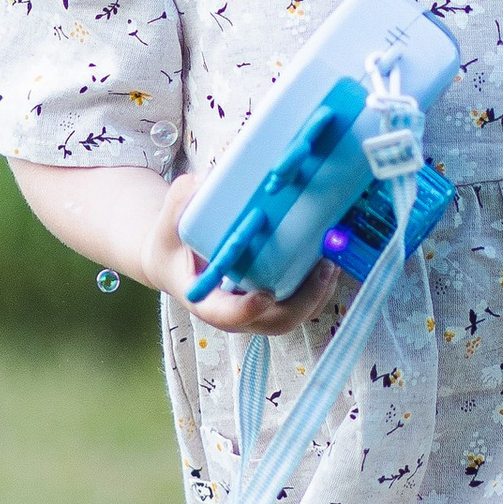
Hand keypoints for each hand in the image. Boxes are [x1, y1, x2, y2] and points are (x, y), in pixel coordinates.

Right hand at [150, 172, 339, 336]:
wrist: (176, 260)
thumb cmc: (172, 244)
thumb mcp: (168, 223)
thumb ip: (179, 203)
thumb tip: (201, 181)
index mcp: (205, 299)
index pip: (224, 314)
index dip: (244, 310)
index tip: (263, 296)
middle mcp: (235, 312)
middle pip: (274, 322)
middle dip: (302, 302)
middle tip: (321, 269)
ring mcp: (257, 310)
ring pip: (294, 315)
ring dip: (318, 294)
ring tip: (333, 260)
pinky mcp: (273, 299)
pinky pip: (301, 303)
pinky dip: (319, 286)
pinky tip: (330, 256)